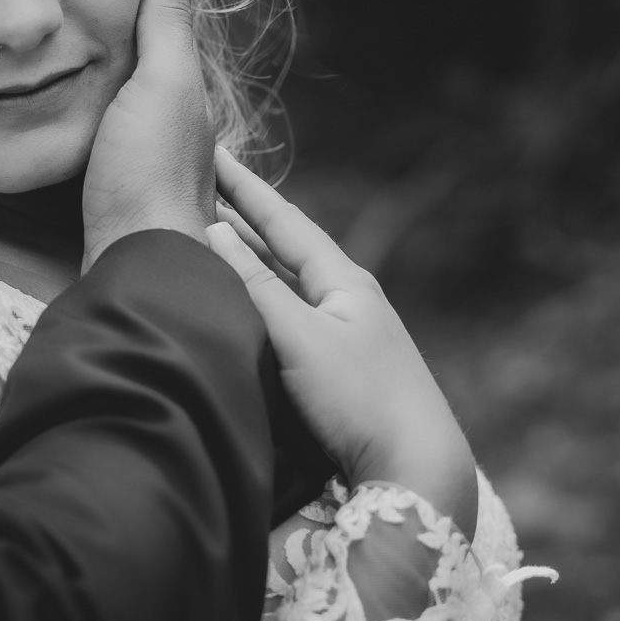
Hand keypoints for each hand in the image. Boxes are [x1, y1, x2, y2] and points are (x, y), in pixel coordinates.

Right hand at [81, 0, 214, 270]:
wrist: (133, 263)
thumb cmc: (151, 171)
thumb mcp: (162, 82)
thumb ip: (168, 24)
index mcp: (189, 103)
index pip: (168, 44)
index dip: (145, 13)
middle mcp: (175, 138)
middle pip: (145, 84)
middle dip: (120, 57)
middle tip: (74, 20)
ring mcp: (145, 173)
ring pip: (123, 120)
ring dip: (99, 97)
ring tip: (59, 67)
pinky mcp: (114, 202)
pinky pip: (99, 151)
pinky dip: (84, 132)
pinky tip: (60, 130)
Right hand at [206, 149, 477, 536]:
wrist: (417, 469)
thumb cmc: (362, 400)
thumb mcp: (300, 337)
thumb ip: (253, 285)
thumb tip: (212, 231)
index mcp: (343, 281)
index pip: (283, 220)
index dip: (244, 188)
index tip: (212, 151)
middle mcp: (347, 301)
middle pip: (285, 249)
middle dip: (243, 220)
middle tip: (202, 188)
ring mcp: (346, 337)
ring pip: (287, 285)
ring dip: (250, 261)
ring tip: (212, 238)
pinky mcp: (340, 373)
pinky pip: (289, 319)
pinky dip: (260, 301)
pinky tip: (245, 308)